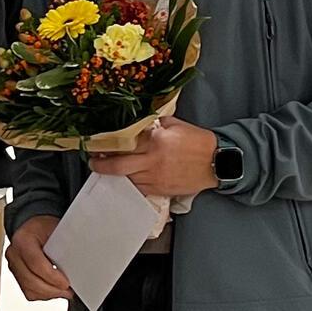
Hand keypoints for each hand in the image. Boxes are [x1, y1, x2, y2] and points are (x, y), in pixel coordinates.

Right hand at [6, 215, 71, 301]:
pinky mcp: (17, 275)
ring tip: (63, 292)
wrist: (33, 228)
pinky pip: (28, 292)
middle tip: (68, 290)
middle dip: (52, 289)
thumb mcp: (55, 230)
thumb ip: (64, 245)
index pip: (35, 263)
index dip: (52, 277)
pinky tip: (53, 291)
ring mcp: (13, 266)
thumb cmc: (43, 228)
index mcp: (23, 240)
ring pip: (29, 289)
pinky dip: (43, 295)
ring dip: (48, 294)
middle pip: (31, 280)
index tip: (66, 283)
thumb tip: (78, 262)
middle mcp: (14, 254)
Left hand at [89, 116, 219, 197]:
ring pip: (127, 179)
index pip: (123, 143)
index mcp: (155, 141)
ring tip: (109, 170)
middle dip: (101, 166)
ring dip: (116, 175)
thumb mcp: (175, 124)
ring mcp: (156, 177)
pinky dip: (131, 184)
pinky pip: (139, 188)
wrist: (218, 162)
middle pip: (117, 166)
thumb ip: (154, 123)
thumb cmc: (197, 141)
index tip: (96, 145)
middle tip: (93, 163)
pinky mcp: (161, 189)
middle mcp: (152, 160)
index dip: (107, 146)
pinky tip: (128, 179)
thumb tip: (138, 121)